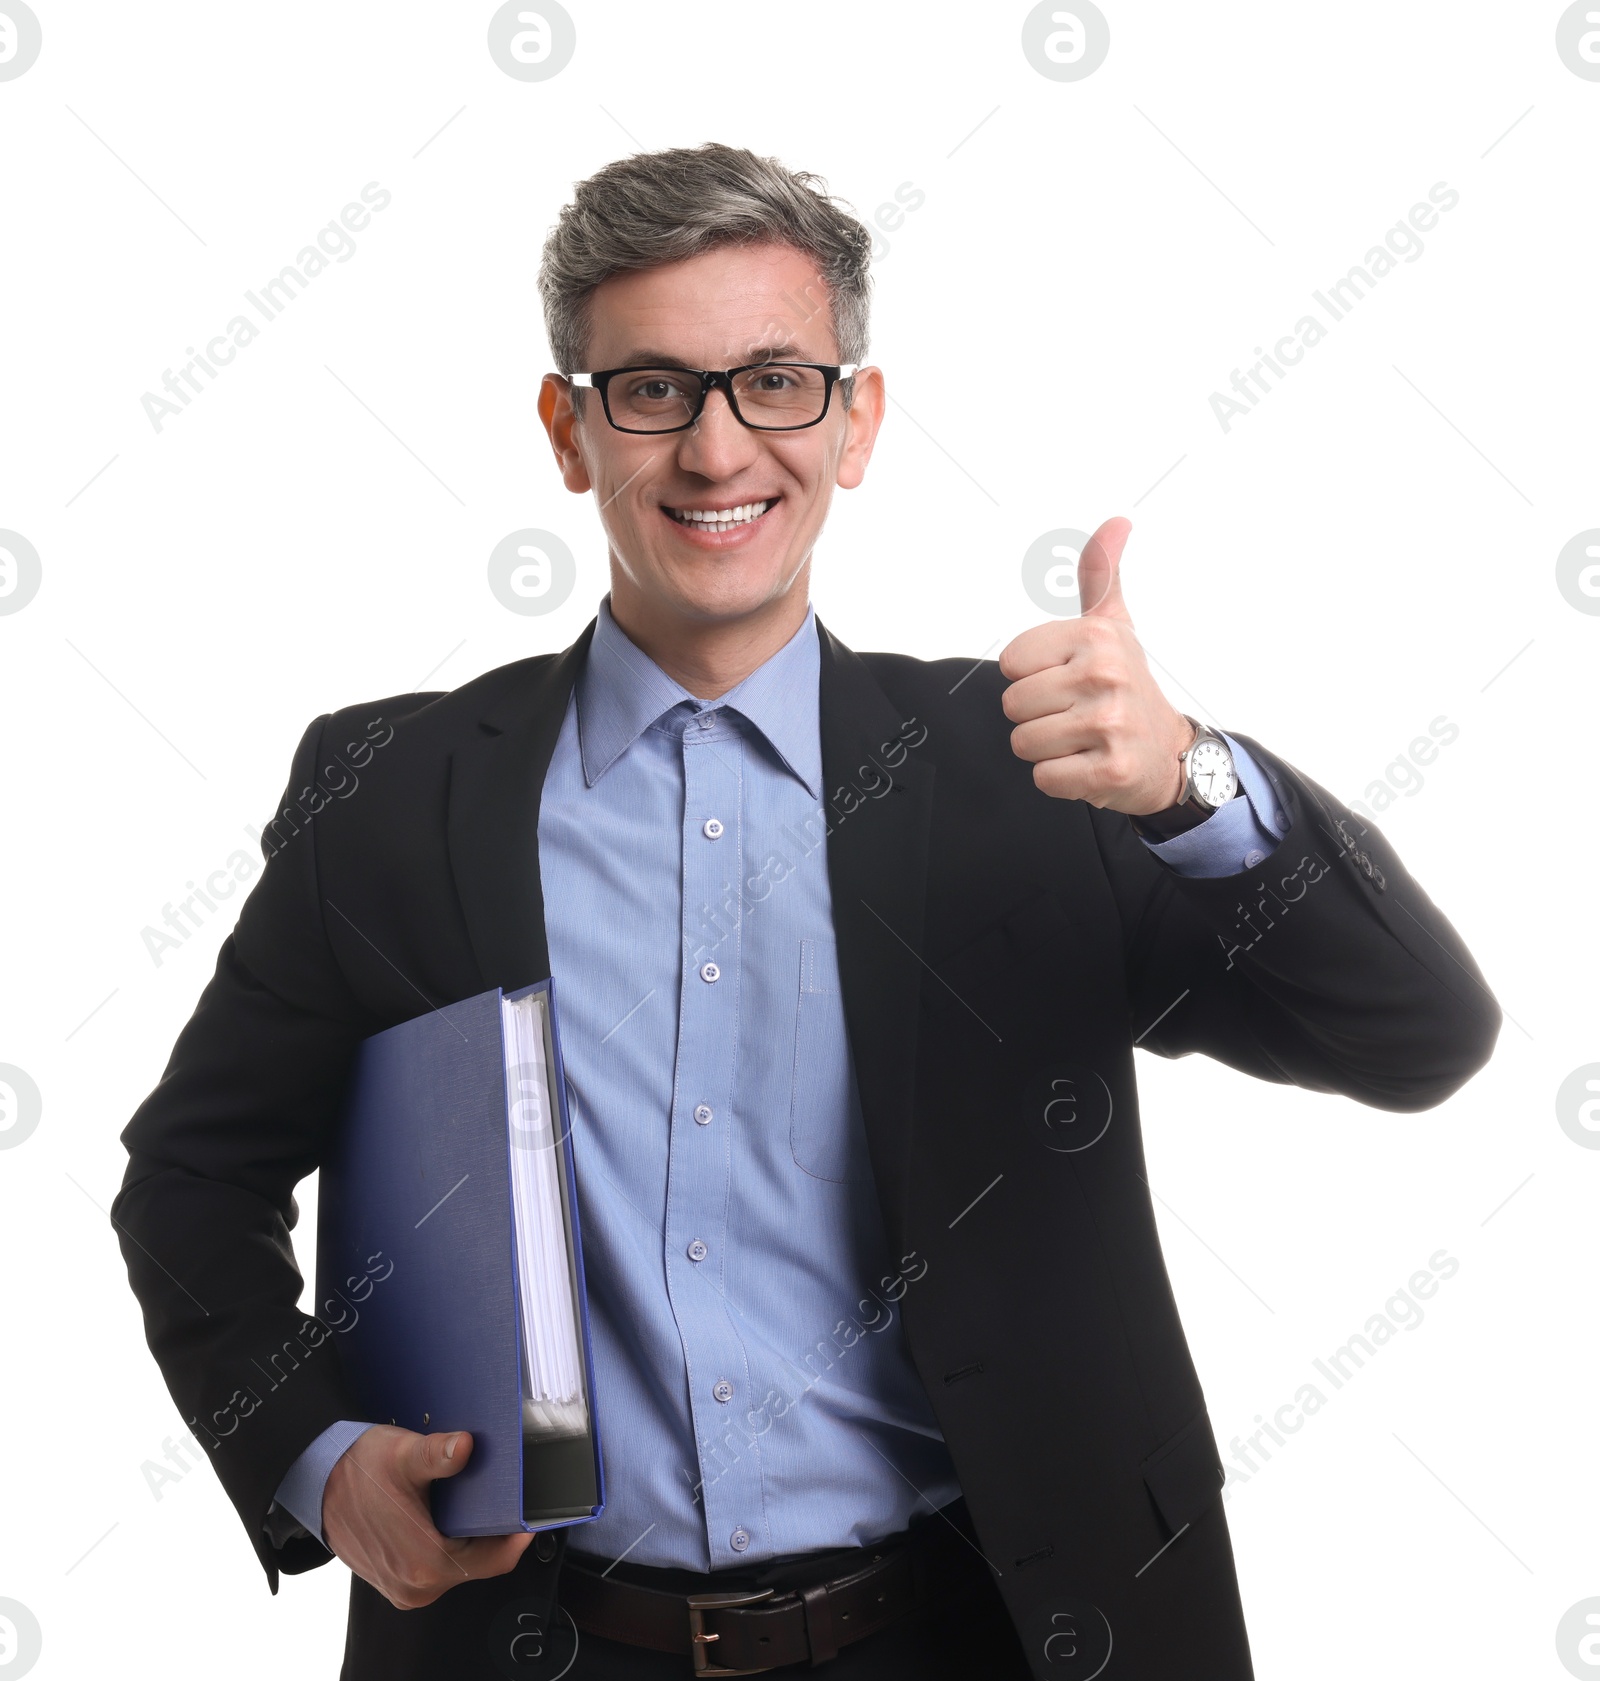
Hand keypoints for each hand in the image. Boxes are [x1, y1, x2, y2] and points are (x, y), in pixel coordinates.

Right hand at [321, 1425, 533, 1609]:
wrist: (315, 1484)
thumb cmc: (356, 1471)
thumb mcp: (402, 1455)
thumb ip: (438, 1455)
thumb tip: (465, 1447)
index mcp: (425, 1562)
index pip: (495, 1560)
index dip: (518, 1535)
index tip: (533, 1513)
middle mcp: (417, 1585)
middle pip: (480, 1561)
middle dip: (493, 1530)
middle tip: (503, 1496)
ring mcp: (406, 1587)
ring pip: (461, 1564)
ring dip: (470, 1536)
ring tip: (474, 1501)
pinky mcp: (398, 1581)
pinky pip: (439, 1566)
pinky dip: (449, 1542)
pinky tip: (448, 1514)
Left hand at [1000, 517, 1194, 815]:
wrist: (1169, 755)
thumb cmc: (1128, 688)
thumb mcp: (1114, 626)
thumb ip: (1100, 576)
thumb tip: (1116, 522)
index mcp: (1097, 637)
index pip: (1010, 662)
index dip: (1033, 677)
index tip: (1069, 680)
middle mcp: (1106, 675)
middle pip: (1013, 704)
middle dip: (1038, 716)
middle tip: (1077, 715)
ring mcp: (1110, 725)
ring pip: (1024, 743)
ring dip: (1048, 749)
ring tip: (1082, 740)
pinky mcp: (1110, 771)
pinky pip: (1044, 778)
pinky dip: (1061, 779)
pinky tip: (1089, 765)